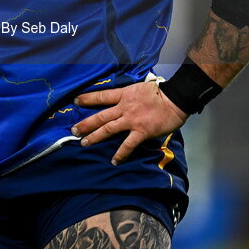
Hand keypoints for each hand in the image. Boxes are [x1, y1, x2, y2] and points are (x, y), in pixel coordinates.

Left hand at [71, 81, 187, 164]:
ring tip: (84, 143)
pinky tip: (114, 160)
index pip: (101, 96)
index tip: (75, 101)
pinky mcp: (141, 132)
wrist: (175, 99)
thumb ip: (128, 95)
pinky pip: (128, 144)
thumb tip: (121, 99)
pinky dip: (120, 153)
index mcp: (124, 95)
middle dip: (85, 123)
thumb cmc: (160, 92)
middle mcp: (124, 107)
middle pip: (100, 116)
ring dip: (95, 136)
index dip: (87, 99)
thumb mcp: (139, 88)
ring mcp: (131, 120)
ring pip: (108, 129)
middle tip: (73, 130)